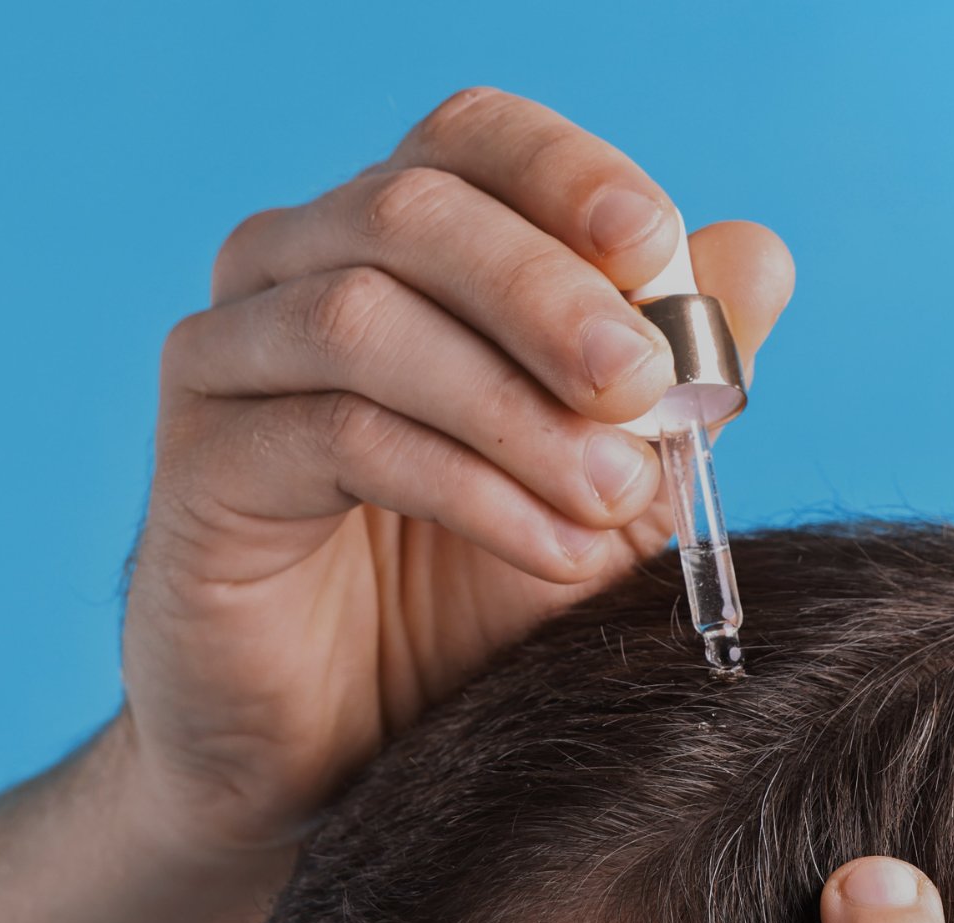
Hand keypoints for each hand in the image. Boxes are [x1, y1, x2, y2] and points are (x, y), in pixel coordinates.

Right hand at [120, 86, 796, 850]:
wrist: (346, 751)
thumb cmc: (464, 602)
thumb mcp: (605, 481)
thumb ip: (671, 375)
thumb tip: (756, 254)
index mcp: (384, 241)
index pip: (467, 140)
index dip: (564, 172)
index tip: (655, 251)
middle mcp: (286, 270)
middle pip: (410, 208)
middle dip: (547, 292)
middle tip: (643, 386)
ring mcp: (224, 359)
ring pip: (361, 316)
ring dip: (511, 404)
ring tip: (609, 495)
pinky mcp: (197, 465)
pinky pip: (333, 435)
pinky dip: (463, 484)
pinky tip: (544, 544)